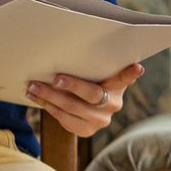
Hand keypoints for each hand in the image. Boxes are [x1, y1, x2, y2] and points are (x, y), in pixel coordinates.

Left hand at [28, 63, 144, 138]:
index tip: (137, 67)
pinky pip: (63, 118)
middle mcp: (112, 105)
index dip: (130, 74)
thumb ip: (96, 66)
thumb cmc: (90, 82)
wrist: (87, 110)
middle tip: (55, 78)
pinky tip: (36, 97)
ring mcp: (100, 121)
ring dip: (49, 96)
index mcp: (117, 86)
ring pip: (72, 107)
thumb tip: (84, 39)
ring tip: (33, 86)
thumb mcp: (97, 74)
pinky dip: (47, 106)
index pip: (124, 78)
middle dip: (72, 86)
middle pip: (92, 94)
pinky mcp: (86, 131)